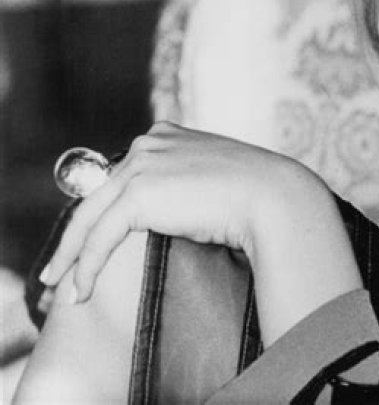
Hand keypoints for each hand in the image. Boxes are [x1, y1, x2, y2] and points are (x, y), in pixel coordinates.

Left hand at [40, 122, 299, 302]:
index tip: (90, 239)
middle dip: (76, 234)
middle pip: (97, 193)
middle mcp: (149, 141)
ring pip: (90, 216)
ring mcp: (142, 163)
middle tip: (60, 268)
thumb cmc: (253, 194)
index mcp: (166, 134)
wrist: (272, 196)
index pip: (120, 175)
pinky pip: (100, 236)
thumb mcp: (210, 178)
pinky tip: (81, 291)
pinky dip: (86, 266)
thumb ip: (182, 184)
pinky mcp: (139, 193)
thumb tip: (168, 214)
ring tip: (61, 286)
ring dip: (72, 255)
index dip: (102, 210)